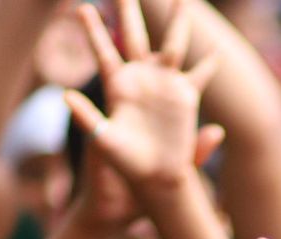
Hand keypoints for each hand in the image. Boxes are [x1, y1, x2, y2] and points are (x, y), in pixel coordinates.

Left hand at [61, 0, 221, 194]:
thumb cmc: (123, 165)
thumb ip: (87, 117)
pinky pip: (199, 75)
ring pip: (172, 45)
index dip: (92, 29)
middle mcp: (140, 79)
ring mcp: (163, 86)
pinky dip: (208, 63)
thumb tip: (65, 95)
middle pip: (134, 35)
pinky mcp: (185, 98)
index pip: (103, 50)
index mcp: (117, 86)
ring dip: (178, 22)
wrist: (151, 180)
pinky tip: (216, 49)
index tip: (82, 7)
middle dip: (130, 9)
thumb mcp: (103, 141)